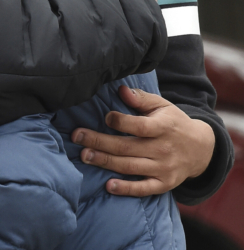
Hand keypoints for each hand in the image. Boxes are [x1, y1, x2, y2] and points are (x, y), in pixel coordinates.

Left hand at [72, 86, 215, 196]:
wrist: (202, 149)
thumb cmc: (173, 122)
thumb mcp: (162, 106)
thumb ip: (141, 99)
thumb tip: (121, 90)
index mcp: (163, 128)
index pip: (140, 127)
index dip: (121, 122)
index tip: (105, 117)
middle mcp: (163, 149)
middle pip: (127, 147)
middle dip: (99, 142)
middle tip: (77, 137)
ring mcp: (163, 169)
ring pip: (130, 167)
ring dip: (105, 162)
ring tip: (84, 155)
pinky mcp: (164, 184)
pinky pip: (144, 189)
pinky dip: (127, 189)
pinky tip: (109, 186)